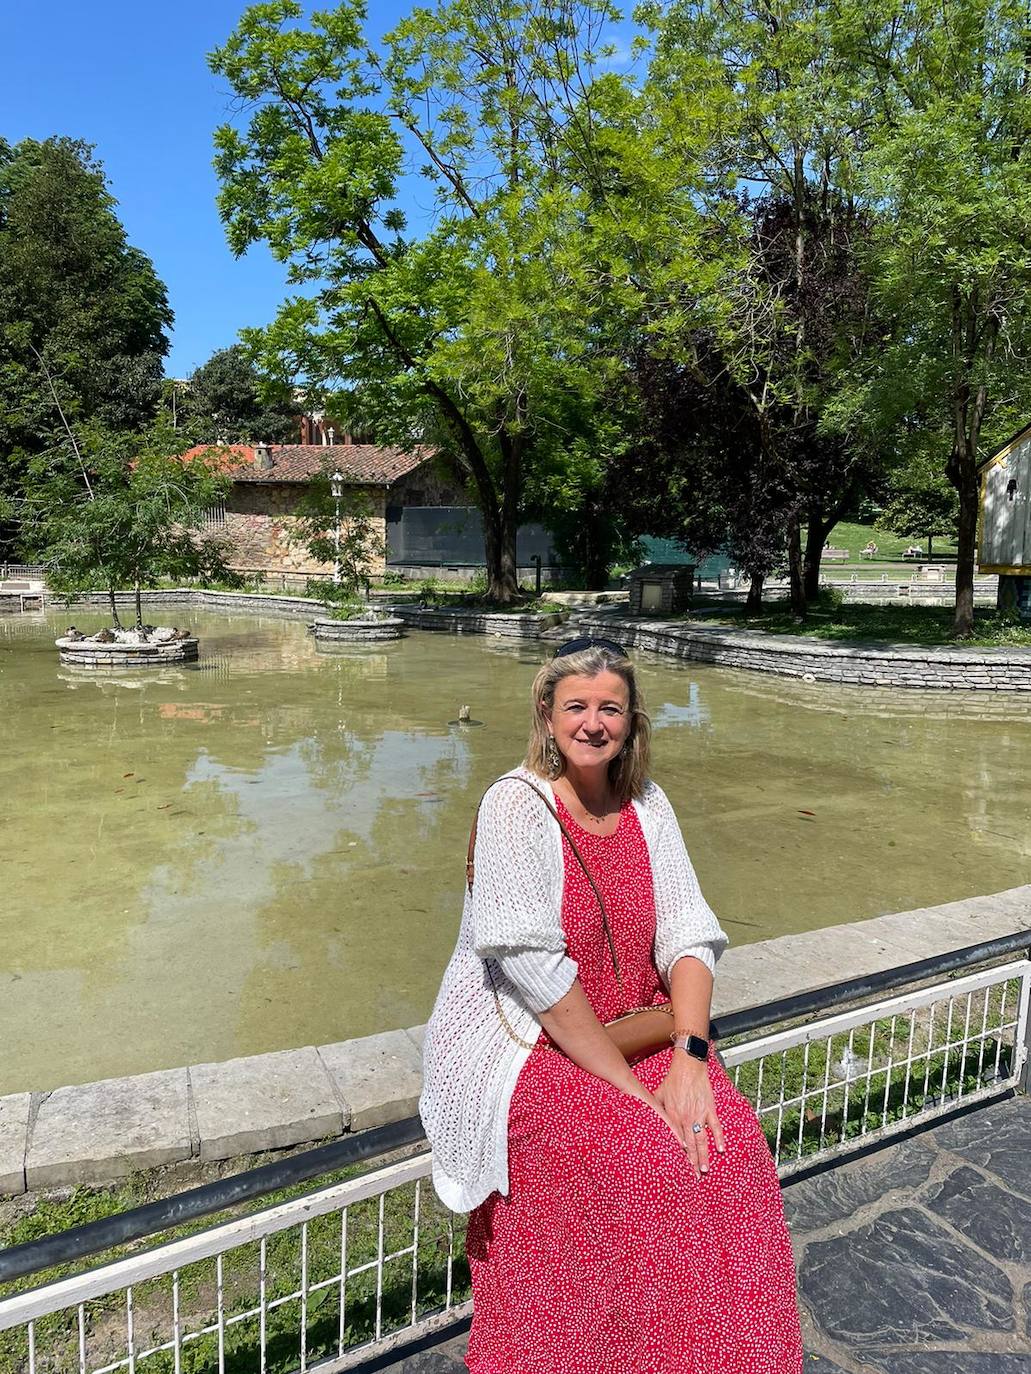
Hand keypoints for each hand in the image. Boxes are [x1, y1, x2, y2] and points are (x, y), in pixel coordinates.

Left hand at [653, 1050, 724, 1178]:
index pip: (675, 1142)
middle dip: (691, 1163)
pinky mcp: (709, 1108)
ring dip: (703, 1156)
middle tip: (694, 1179)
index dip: (677, 1157)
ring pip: (701, 1139)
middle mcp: (686, 1118)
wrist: (688, 1065)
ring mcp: (699, 1114)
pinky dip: (718, 1138)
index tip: (678, 1171)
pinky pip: (715, 1126)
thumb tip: (643, 1116)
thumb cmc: (673, 1079)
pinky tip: (721, 1149)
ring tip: (705, 1170)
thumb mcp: (658, 1094)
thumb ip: (654, 1109)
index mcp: (673, 1116)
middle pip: (689, 1145)